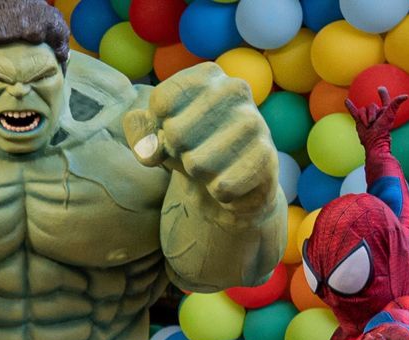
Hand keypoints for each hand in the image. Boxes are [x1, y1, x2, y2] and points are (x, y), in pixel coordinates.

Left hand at [124, 63, 276, 207]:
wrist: (228, 186)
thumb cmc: (189, 151)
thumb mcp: (156, 139)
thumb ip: (140, 134)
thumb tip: (150, 147)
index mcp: (208, 75)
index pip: (161, 101)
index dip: (157, 129)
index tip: (172, 132)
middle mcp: (235, 89)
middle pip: (176, 131)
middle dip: (177, 153)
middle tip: (194, 154)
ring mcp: (255, 122)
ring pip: (197, 163)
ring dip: (198, 176)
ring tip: (212, 168)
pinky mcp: (268, 157)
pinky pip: (222, 187)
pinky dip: (218, 194)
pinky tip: (229, 183)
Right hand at [344, 85, 406, 148]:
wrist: (373, 141)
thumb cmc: (383, 129)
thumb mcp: (389, 114)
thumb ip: (396, 104)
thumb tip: (406, 95)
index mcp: (385, 111)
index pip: (385, 100)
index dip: (383, 94)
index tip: (380, 89)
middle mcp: (376, 113)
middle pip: (370, 106)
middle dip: (370, 114)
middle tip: (372, 123)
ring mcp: (367, 116)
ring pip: (362, 110)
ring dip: (364, 118)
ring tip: (367, 126)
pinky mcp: (359, 121)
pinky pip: (354, 111)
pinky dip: (350, 106)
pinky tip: (346, 101)